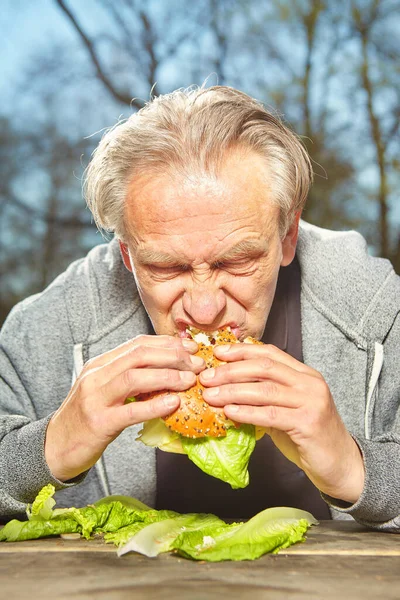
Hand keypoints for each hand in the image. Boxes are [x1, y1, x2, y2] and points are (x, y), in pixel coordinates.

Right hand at [45, 335, 202, 481]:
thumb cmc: (87, 419)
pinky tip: (174, 403)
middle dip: (173, 356)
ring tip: (189, 380)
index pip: (138, 344)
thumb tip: (169, 369)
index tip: (191, 348)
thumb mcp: (105, 390)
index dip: (167, 343)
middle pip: (139, 355)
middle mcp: (96, 376)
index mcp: (100, 364)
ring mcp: (95, 398)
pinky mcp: (98, 422)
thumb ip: (130, 377)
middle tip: (197, 363)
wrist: (55, 448)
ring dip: (167, 375)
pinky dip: (155, 405)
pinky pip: (131, 410)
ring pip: (135, 377)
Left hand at [200, 343, 364, 503]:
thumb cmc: (309, 436)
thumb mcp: (286, 409)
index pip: (270, 353)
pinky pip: (271, 415)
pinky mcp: (309, 423)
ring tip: (211, 396)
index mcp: (305, 374)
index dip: (242, 351)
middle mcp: (310, 383)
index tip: (218, 352)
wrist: (341, 465)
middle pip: (265, 368)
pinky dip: (247, 412)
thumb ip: (265, 396)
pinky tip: (230, 413)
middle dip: (231, 370)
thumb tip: (227, 388)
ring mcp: (311, 401)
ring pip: (265, 390)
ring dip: (233, 391)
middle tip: (207, 377)